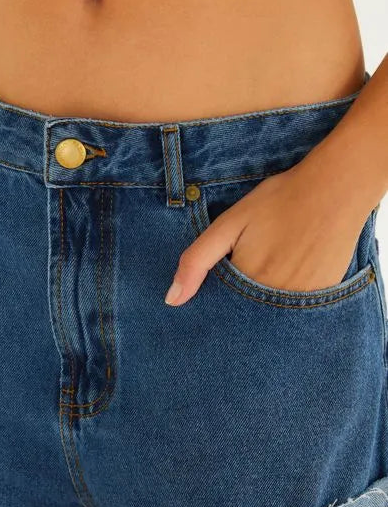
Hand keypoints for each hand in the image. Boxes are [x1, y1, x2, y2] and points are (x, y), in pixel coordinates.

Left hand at [164, 158, 369, 304]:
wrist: (335, 189)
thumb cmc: (278, 202)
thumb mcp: (228, 225)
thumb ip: (196, 262)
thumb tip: (171, 301)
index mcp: (245, 284)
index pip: (221, 312)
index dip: (218, 301)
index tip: (225, 280)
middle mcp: (273, 302)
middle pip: (246, 317)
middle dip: (241, 303)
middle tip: (258, 261)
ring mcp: (301, 303)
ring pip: (270, 316)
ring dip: (265, 302)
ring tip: (276, 262)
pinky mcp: (323, 298)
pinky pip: (298, 312)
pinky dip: (289, 298)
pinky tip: (294, 267)